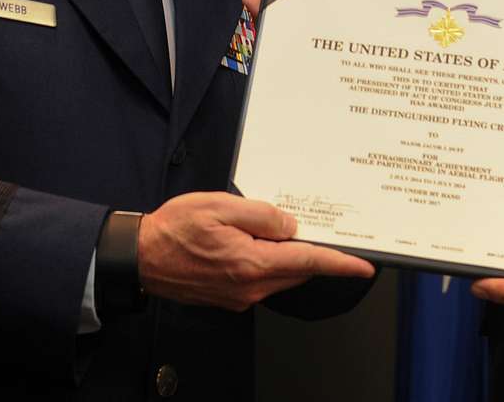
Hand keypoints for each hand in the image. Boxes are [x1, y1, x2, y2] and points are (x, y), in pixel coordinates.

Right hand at [138, 191, 373, 311]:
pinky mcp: (229, 297)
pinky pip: (261, 280)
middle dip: (313, 254)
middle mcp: (250, 286)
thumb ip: (261, 215)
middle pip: (297, 271)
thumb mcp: (220, 207)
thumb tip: (290, 225)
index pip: (308, 263)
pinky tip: (259, 243)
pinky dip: (269, 263)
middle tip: (322, 231)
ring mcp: (239, 295)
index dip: (340, 263)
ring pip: (280, 276)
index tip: (363, 266)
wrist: (140, 257)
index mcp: (252, 263)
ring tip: (283, 231)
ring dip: (289, 257)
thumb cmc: (174, 229)